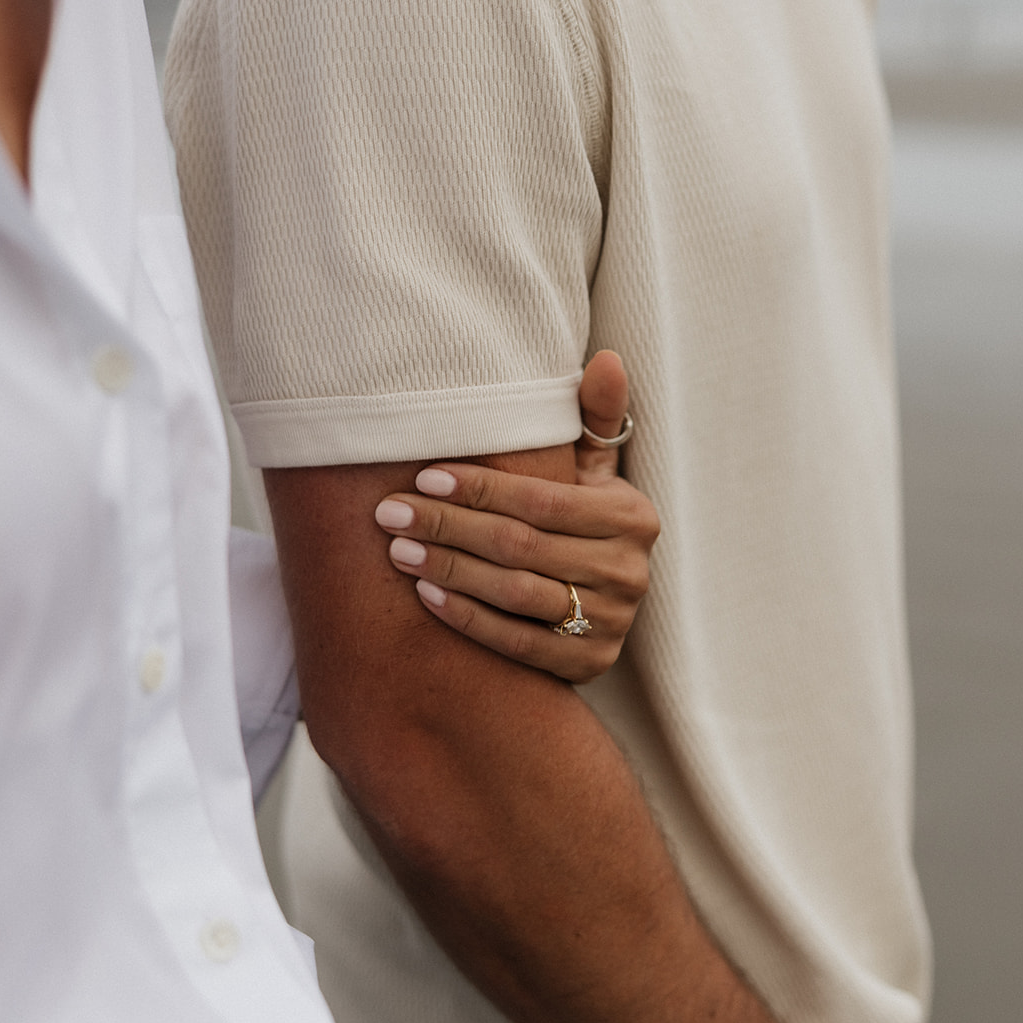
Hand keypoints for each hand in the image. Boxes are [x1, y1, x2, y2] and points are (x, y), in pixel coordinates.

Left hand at [373, 353, 658, 682]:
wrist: (600, 604)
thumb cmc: (581, 519)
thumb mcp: (592, 470)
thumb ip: (592, 416)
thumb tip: (605, 358)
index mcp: (631, 516)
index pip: (542, 500)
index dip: (480, 489)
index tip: (423, 477)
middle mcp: (629, 571)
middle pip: (522, 546)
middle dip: (450, 528)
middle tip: (391, 514)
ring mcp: (612, 622)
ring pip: (516, 594)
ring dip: (450, 571)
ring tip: (399, 552)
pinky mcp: (589, 664)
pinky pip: (518, 643)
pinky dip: (469, 618)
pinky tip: (426, 595)